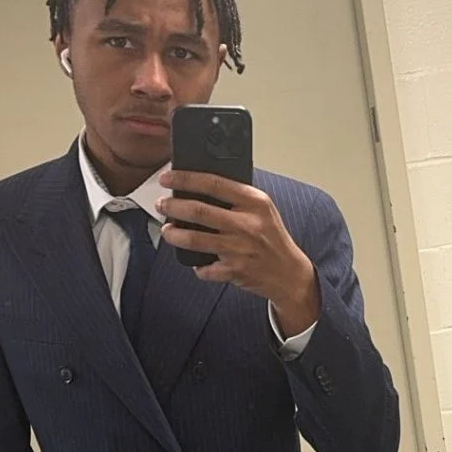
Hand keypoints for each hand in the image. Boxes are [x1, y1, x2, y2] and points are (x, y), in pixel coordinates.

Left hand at [157, 170, 319, 337]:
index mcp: (254, 202)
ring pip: (195, 240)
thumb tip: (199, 187)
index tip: (168, 178)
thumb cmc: (272, 238)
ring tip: (167, 230)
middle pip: (199, 211)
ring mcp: (239, 248)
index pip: (214, 183)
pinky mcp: (234, 270)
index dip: (186, 179)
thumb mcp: (262, 209)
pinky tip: (194, 261)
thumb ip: (237, 198)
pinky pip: (204, 268)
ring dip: (174, 235)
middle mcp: (247, 223)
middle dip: (173, 206)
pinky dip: (195, 265)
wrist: (290, 273)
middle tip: (162, 205)